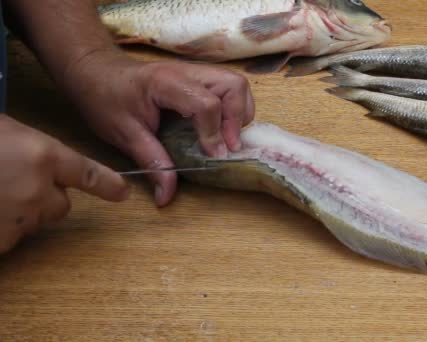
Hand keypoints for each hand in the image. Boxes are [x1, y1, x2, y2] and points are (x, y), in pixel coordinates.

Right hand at [0, 115, 129, 253]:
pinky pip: (7, 239)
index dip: (107, 185)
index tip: (122, 193)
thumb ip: (31, 154)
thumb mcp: (6, 132)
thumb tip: (45, 171)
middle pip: (60, 207)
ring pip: (32, 224)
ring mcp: (15, 217)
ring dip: (17, 214)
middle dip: (45, 199)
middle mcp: (36, 188)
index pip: (86, 174)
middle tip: (13, 183)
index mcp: (42, 155)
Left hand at [63, 51, 254, 206]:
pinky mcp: (199, 79)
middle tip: (227, 146)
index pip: (206, 104)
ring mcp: (196, 72)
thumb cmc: (105, 98)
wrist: (94, 71)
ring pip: (237, 85)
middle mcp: (188, 72)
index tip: (212, 157)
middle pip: (234, 86)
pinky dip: (233, 109)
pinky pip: (229, 89)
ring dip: (239, 113)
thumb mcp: (123, 134)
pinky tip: (219, 129)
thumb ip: (151, 162)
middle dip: (237, 118)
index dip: (214, 133)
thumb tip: (167, 196)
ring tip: (227, 138)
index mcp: (167, 83)